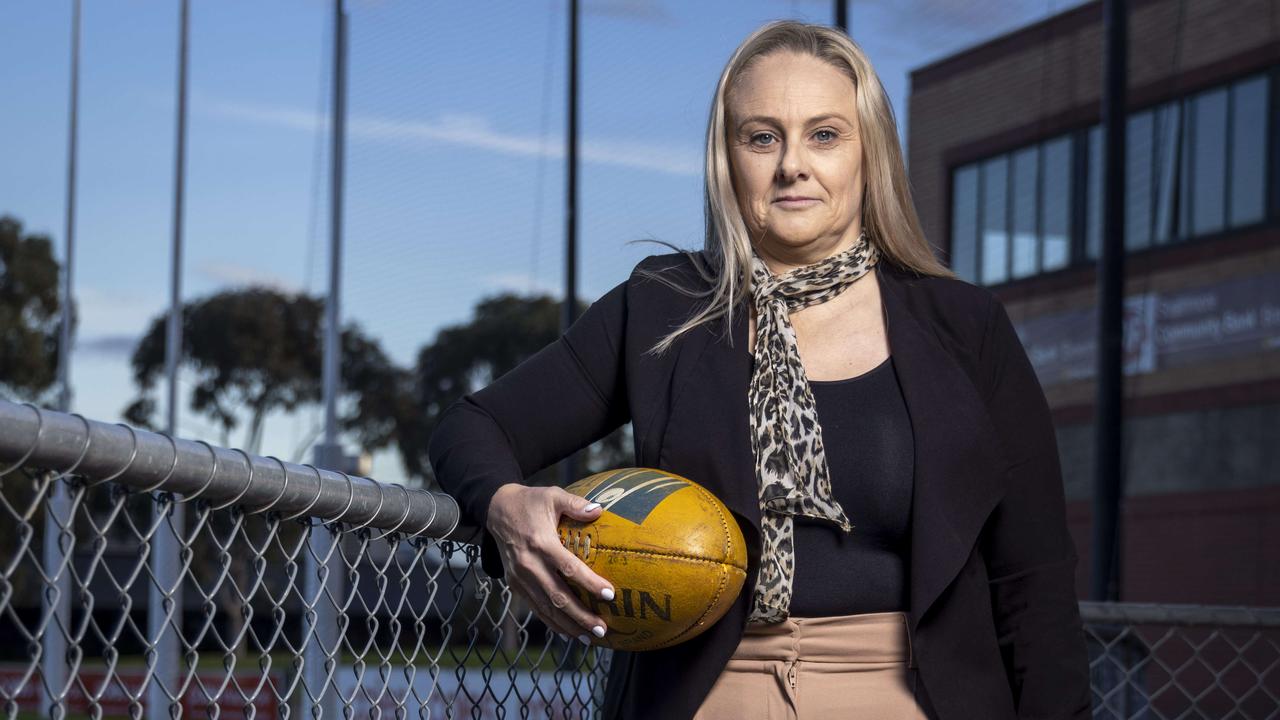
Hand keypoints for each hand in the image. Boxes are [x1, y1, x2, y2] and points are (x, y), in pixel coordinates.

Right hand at [485, 483, 614, 641]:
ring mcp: (520, 578)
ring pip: (546, 608)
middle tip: (603, 629)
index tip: (609, 594)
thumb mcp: (553, 495)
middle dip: (581, 616)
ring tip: (591, 637)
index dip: (589, 583)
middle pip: (557, 597)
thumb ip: (576, 504)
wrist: (496, 510)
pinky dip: (552, 623)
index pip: (568, 568)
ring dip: (569, 626)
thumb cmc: (531, 502)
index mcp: (541, 543)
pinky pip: (535, 608)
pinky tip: (569, 634)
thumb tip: (599, 510)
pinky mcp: (515, 585)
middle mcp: (529, 565)